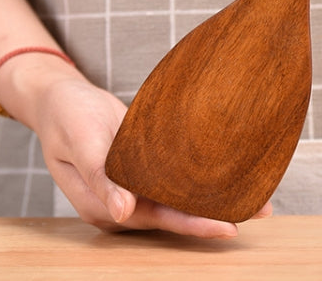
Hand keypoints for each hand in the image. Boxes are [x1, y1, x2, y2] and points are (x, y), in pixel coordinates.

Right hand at [27, 70, 271, 234]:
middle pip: (174, 215)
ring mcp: (131, 185)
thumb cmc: (67, 115)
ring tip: (254, 195)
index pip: (158, 220)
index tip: (228, 226)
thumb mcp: (81, 141)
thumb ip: (100, 177)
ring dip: (211, 197)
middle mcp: (123, 201)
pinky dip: (196, 178)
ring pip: (177, 198)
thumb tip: (122, 214)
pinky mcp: (139, 166)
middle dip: (214, 214)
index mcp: (104, 204)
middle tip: (260, 211)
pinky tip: (222, 174)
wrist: (60, 96)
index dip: (193, 224)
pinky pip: (171, 177)